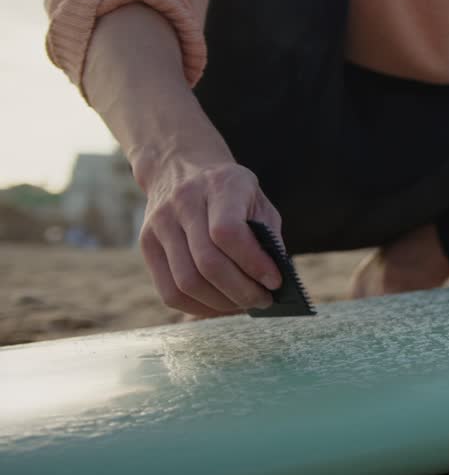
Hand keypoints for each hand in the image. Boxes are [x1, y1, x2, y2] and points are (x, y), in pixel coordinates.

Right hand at [138, 153, 282, 315]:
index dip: (253, 264)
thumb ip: (267, 237)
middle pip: (208, 263)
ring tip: (244, 304)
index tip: (275, 282)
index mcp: (219, 185)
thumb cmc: (231, 192)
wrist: (180, 167)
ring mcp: (160, 224)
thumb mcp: (257, 200)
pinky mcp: (147, 244)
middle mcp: (184, 202)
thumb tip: (272, 283)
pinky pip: (169, 291)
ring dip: (221, 303)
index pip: (228, 232)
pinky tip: (220, 305)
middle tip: (264, 301)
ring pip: (187, 282)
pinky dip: (198, 307)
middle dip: (241, 291)